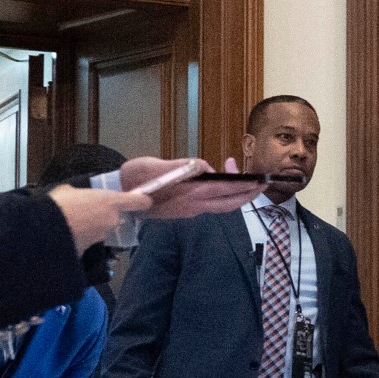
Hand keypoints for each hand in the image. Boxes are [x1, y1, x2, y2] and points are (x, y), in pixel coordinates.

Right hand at [48, 185, 154, 251]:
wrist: (45, 230)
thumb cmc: (59, 203)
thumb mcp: (70, 190)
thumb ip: (81, 193)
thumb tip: (78, 196)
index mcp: (110, 202)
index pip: (138, 202)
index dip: (142, 201)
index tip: (144, 201)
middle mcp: (111, 220)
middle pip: (116, 217)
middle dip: (105, 215)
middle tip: (87, 210)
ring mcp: (102, 236)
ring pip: (101, 229)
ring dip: (92, 226)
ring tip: (73, 221)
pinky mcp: (90, 249)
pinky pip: (88, 240)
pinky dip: (81, 237)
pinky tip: (67, 233)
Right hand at [126, 156, 266, 220]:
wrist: (118, 197)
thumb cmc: (134, 178)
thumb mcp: (157, 166)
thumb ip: (183, 166)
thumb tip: (206, 167)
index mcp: (189, 193)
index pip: (225, 190)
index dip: (245, 186)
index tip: (259, 180)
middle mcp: (193, 205)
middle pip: (229, 203)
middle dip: (247, 194)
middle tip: (260, 183)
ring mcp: (189, 210)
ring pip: (219, 205)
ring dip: (233, 193)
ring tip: (237, 175)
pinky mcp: (183, 211)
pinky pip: (209, 204)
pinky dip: (219, 194)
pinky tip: (217, 182)